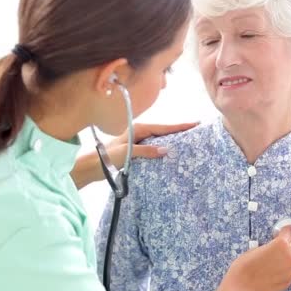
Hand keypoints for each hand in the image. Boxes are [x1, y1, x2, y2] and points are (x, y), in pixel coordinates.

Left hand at [71, 122, 197, 188]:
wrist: (94, 166)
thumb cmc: (108, 157)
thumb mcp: (128, 153)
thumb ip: (147, 151)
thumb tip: (167, 150)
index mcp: (138, 129)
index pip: (163, 127)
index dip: (180, 126)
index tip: (195, 124)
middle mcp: (139, 132)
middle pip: (164, 131)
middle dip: (179, 131)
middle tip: (196, 131)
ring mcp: (138, 141)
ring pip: (160, 139)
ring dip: (173, 139)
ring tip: (189, 141)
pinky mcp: (137, 149)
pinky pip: (155, 147)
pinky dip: (164, 148)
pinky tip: (172, 152)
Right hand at [209, 226, 290, 290]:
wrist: (242, 287)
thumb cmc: (244, 268)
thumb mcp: (255, 249)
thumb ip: (270, 245)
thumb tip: (274, 246)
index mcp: (280, 245)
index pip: (289, 232)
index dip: (288, 228)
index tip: (289, 228)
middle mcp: (289, 257)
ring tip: (288, 253)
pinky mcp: (288, 281)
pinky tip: (281, 265)